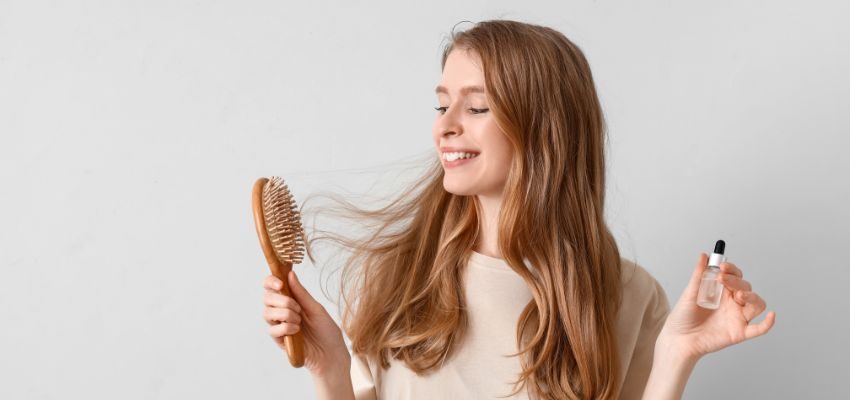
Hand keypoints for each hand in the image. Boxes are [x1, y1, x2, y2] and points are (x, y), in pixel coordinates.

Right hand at [262, 270, 350, 377]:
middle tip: (297, 307)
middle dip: (281, 300)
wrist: (331, 354)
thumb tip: (290, 274)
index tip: (280, 284)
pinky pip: (272, 330)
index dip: (271, 282)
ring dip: (284, 313)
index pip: (272, 287)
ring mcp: (280, 325)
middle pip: (266, 298)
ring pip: (267, 313)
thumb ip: (301, 293)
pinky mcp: (279, 340)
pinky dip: (285, 327)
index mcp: (291, 300)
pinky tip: (297, 330)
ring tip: (299, 320)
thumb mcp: (316, 308)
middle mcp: (282, 311)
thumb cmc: (326, 330)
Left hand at [657, 252, 775, 361]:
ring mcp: (737, 317)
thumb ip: (699, 275)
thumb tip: (704, 255)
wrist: (679, 338)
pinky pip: (759, 329)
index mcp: (722, 291)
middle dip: (736, 281)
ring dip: (752, 297)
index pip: (735, 276)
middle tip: (722, 279)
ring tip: (738, 295)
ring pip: (757, 304)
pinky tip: (771, 316)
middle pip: (746, 287)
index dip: (732, 269)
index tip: (722, 266)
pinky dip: (768, 323)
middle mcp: (733, 303)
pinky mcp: (739, 332)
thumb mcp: (690, 293)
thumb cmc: (683, 316)